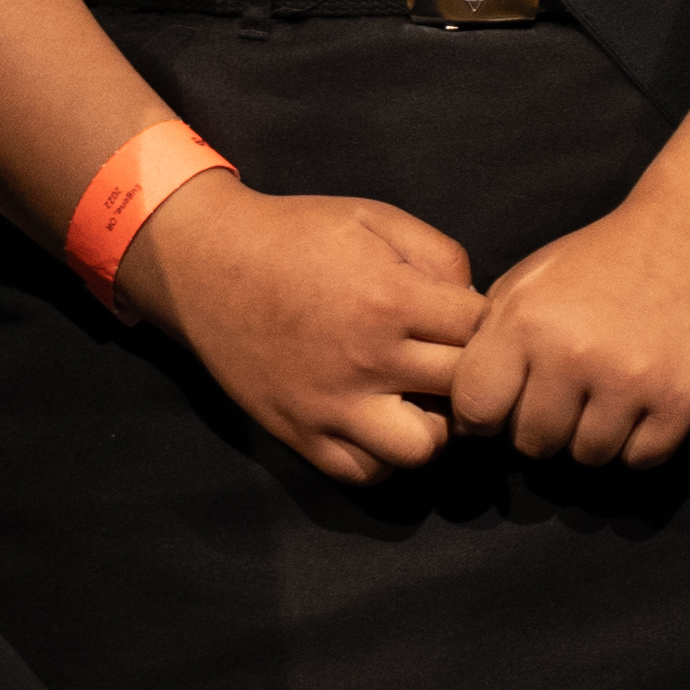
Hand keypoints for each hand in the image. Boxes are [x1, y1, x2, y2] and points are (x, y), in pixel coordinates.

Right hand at [131, 176, 479, 483]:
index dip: (481, 320)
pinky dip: (382, 455)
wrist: (207, 264)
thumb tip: (473, 303)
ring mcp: (332, 405)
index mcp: (391, 299)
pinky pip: (366, 472)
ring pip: (422, 449)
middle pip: (462, 390)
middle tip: (449, 359)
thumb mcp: (375, 218)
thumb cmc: (296, 235)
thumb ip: (440, 254)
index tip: (462, 317)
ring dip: (432, 426)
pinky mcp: (302, 433)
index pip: (479, 329)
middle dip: (466, 372)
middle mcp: (367, 360)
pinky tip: (379, 421)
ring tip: (418, 398)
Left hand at [443, 199, 689, 466]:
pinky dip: (637, 443)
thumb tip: (464, 414)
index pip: (477, 413)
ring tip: (602, 395)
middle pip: (534, 444)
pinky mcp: (683, 400)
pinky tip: (638, 404)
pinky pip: (640, 460)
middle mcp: (575, 353)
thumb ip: (487, 342)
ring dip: (591, 436)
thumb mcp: (525, 284)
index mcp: (525, 322)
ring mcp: (632, 380)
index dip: (486, 415)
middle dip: (542, 427)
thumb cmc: (596, 264)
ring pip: (588, 457)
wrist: (689, 237)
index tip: (504, 404)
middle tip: (564, 396)